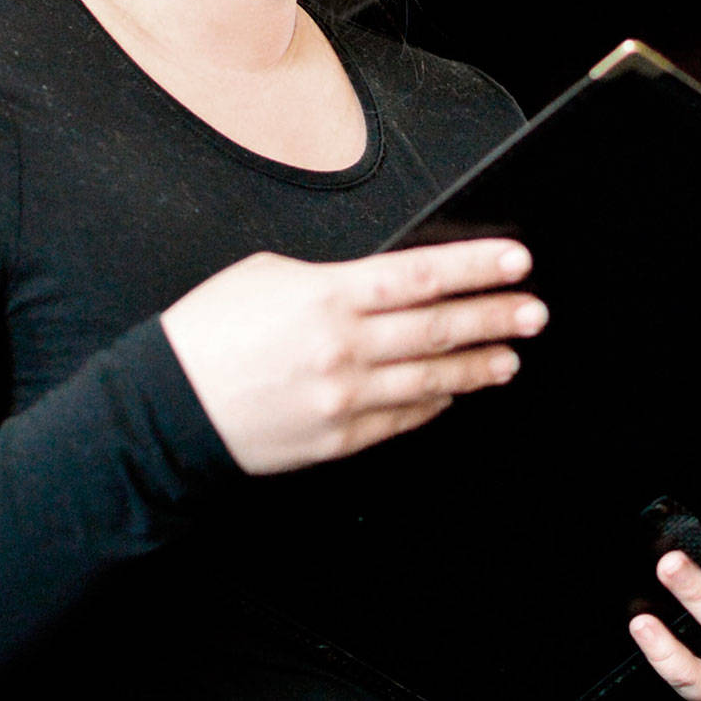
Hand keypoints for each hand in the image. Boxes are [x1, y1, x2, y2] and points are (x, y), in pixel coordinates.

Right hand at [160, 239, 546, 474]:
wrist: (166, 408)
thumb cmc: (209, 330)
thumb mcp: (269, 274)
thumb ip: (332, 279)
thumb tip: (379, 286)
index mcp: (328, 295)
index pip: (421, 276)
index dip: (475, 268)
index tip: (515, 262)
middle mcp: (345, 348)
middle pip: (439, 328)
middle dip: (495, 317)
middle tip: (534, 311)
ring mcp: (345, 399)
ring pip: (431, 378)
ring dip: (477, 366)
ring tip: (510, 356)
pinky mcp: (338, 439)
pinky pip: (402, 418)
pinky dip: (435, 402)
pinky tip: (455, 391)